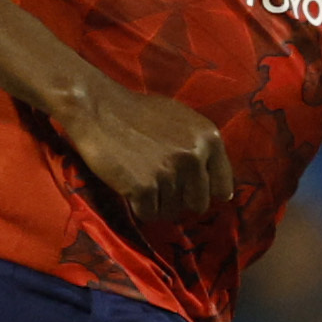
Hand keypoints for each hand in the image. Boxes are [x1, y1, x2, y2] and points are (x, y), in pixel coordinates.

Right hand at [56, 79, 230, 222]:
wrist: (98, 107)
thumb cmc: (138, 112)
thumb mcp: (182, 121)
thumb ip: (203, 150)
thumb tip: (223, 191)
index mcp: (209, 138)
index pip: (222, 186)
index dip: (205, 192)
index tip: (190, 191)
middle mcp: (194, 156)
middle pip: (198, 204)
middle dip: (180, 200)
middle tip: (159, 185)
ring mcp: (170, 172)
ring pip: (172, 211)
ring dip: (156, 203)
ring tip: (141, 180)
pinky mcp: (144, 187)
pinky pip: (149, 215)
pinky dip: (139, 207)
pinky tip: (129, 187)